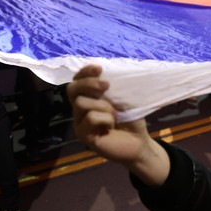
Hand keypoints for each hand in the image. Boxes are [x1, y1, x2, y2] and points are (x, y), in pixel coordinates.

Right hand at [67, 65, 169, 184]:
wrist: (138, 142)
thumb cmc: (131, 119)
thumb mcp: (124, 99)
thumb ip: (113, 87)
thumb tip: (107, 72)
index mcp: (89, 97)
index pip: (78, 80)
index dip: (85, 72)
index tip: (99, 68)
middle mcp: (81, 108)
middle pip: (72, 89)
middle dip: (89, 83)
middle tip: (107, 86)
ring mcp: (80, 122)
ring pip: (81, 103)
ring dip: (102, 106)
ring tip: (115, 114)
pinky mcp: (83, 135)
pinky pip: (90, 118)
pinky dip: (105, 119)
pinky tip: (111, 126)